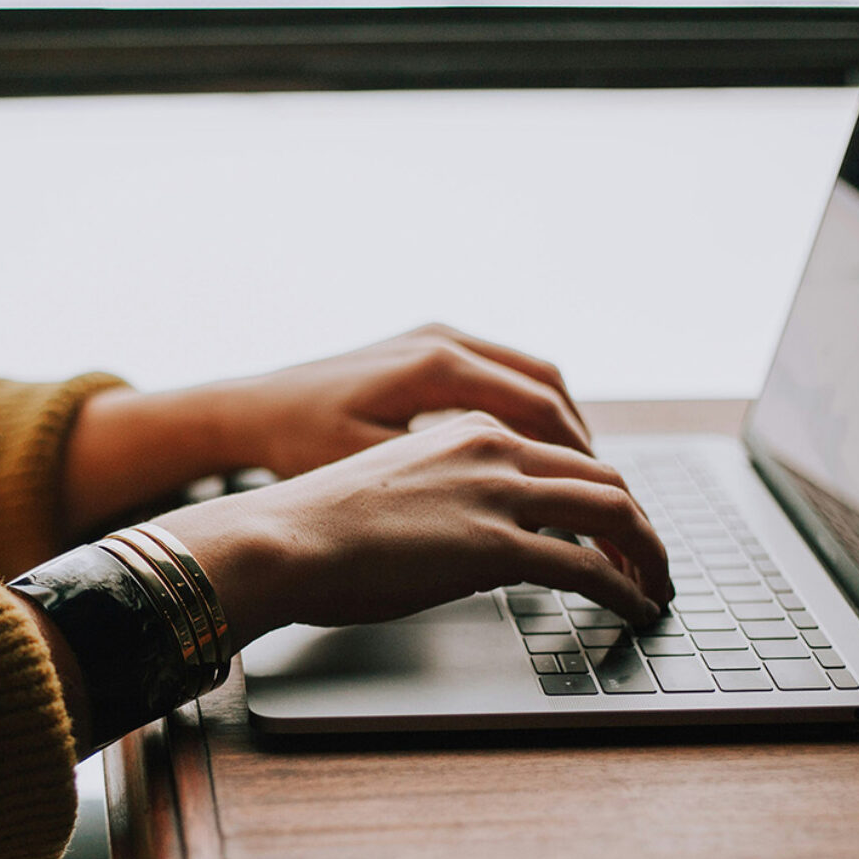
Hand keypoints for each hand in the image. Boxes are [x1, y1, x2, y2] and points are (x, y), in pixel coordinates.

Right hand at [152, 411, 671, 647]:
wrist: (280, 538)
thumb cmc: (316, 526)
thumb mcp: (396, 490)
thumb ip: (448, 499)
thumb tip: (473, 543)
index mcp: (467, 429)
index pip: (563, 454)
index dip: (602, 494)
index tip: (614, 528)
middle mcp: (493, 448)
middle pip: (603, 477)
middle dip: (640, 524)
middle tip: (652, 561)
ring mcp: (497, 493)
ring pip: (614, 512)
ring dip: (648, 554)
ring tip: (657, 588)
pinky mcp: (496, 545)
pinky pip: (590, 567)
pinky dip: (626, 588)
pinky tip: (635, 609)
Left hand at [209, 323, 590, 478]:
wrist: (251, 409)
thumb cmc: (299, 445)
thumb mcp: (373, 472)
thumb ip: (448, 489)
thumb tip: (520, 521)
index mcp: (437, 367)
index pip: (540, 411)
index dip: (579, 462)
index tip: (604, 504)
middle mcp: (444, 341)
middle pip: (548, 388)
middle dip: (583, 446)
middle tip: (608, 497)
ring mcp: (436, 337)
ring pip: (531, 376)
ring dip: (561, 426)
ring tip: (581, 479)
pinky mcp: (426, 346)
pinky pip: (501, 373)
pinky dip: (529, 410)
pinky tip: (533, 453)